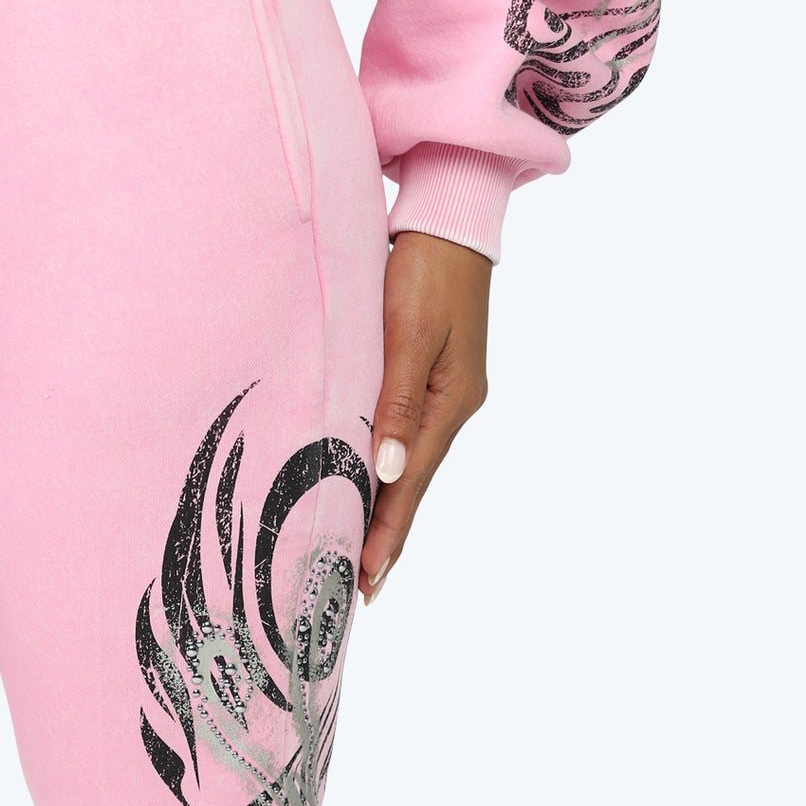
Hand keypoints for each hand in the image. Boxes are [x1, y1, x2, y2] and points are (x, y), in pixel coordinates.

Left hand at [361, 231, 491, 601]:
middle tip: (356, 588)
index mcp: (449, 403)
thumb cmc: (425, 269)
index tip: (366, 581)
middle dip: (385, 536)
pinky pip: (400, 437)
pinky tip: (365, 487)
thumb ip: (396, 401)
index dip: (387, 534)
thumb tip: (388, 469)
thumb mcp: (409, 332)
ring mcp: (439, 394)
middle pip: (411, 486)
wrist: (448, 218)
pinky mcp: (425, 376)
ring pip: (405, 466)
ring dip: (382, 508)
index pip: (411, 486)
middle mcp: (449, 408)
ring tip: (356, 552)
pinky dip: (383, 470)